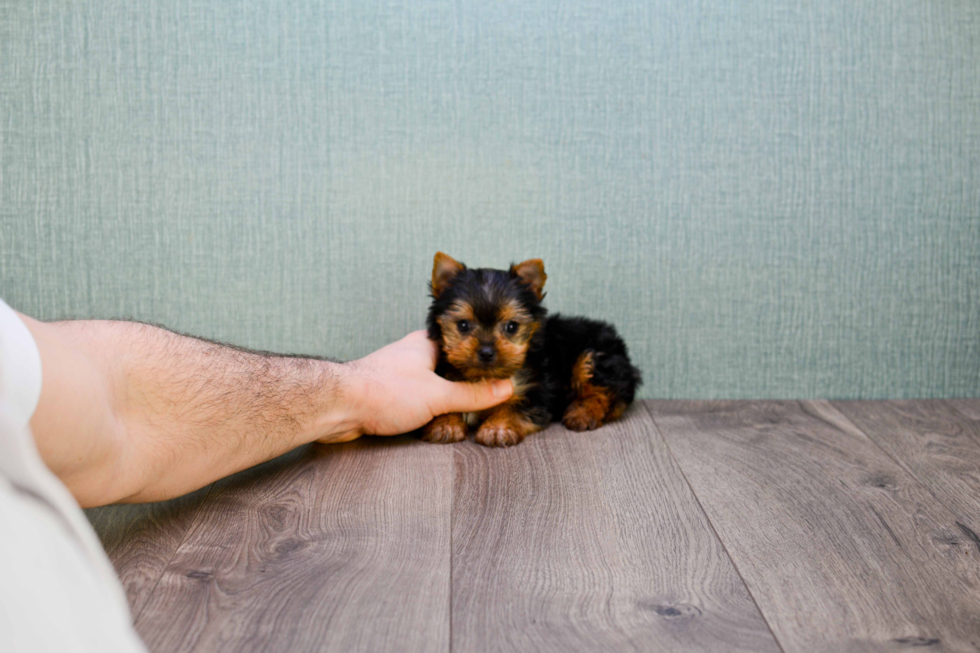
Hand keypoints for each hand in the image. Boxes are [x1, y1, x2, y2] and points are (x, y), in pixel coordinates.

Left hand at [324, 331, 512, 442]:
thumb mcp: (439, 395)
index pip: (464, 344)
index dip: (481, 359)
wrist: (338, 406)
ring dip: (445, 398)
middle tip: (484, 400)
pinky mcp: (387, 392)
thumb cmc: (383, 392)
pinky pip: (416, 398)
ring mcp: (398, 372)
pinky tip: (436, 422)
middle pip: (449, 365)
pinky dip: (428, 409)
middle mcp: (412, 353)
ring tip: (463, 416)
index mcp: (427, 342)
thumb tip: (506, 388)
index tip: (499, 373)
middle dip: (464, 383)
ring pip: (431, 382)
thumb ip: (474, 394)